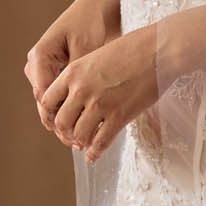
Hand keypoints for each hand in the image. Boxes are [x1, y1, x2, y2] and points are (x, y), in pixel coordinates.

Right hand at [27, 0, 121, 131]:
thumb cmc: (93, 23)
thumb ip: (79, 77)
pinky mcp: (59, 72)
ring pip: (53, 103)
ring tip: (82, 139)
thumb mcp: (87, 51)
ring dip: (67, 120)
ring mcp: (47, 69)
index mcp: (40, 57)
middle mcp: (38, 65)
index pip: (43, 97)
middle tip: (78, 143)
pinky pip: (61, 96)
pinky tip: (87, 123)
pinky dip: (73, 109)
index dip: (57, 119)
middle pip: (46, 104)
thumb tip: (77, 107)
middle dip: (61, 124)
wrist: (101, 6)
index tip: (72, 135)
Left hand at [44, 26, 160, 163]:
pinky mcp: (119, 116)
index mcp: (73, 72)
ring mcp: (100, 104)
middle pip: (61, 122)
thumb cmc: (133, 48)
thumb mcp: (97, 55)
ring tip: (84, 145)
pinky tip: (93, 156)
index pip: (47, 101)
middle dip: (65, 132)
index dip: (50, 114)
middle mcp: (82, 90)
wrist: (158, 50)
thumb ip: (84, 75)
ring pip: (79, 135)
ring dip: (80, 142)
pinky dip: (95, 153)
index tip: (58, 119)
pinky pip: (101, 142)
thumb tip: (78, 93)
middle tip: (71, 136)